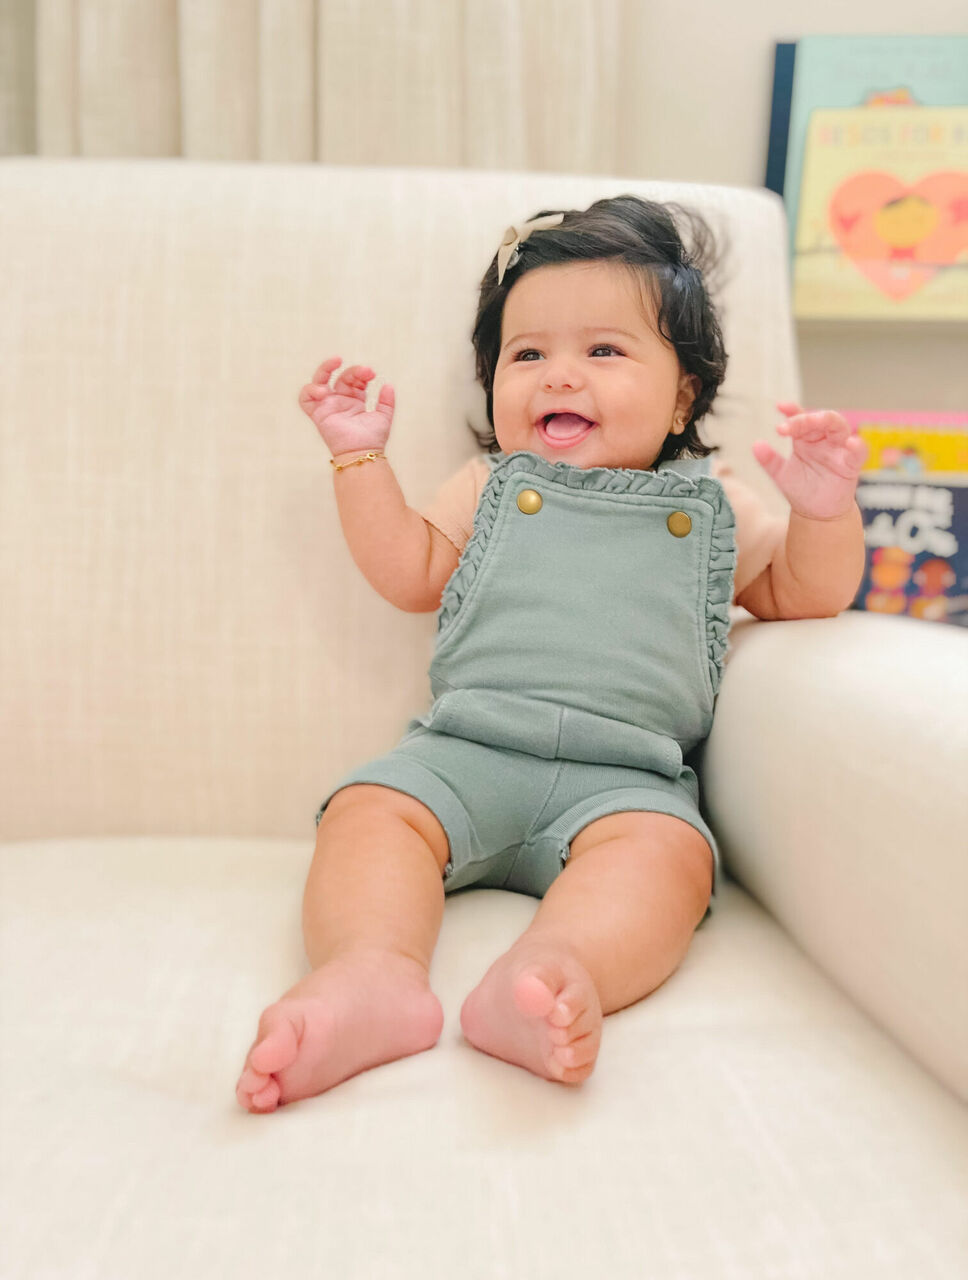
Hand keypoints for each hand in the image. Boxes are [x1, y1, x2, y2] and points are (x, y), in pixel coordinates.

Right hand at [298, 357, 394, 455]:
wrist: (362, 453)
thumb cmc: (373, 439)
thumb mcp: (384, 416)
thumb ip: (387, 401)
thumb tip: (387, 384)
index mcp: (355, 400)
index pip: (355, 379)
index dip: (362, 374)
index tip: (372, 375)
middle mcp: (340, 401)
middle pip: (340, 377)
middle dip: (352, 371)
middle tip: (364, 371)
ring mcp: (328, 406)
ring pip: (319, 381)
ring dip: (325, 369)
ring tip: (336, 362)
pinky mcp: (317, 414)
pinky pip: (305, 399)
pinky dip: (309, 390)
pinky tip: (323, 390)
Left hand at [752, 402, 868, 519]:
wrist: (816, 513)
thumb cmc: (801, 489)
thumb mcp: (781, 475)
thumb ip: (769, 460)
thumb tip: (756, 444)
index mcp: (806, 438)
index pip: (800, 419)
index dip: (792, 411)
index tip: (779, 407)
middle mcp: (823, 440)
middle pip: (820, 419)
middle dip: (806, 418)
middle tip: (790, 425)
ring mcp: (838, 450)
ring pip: (839, 427)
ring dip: (828, 422)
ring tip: (815, 421)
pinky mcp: (851, 464)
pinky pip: (858, 452)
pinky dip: (857, 446)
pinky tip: (851, 443)